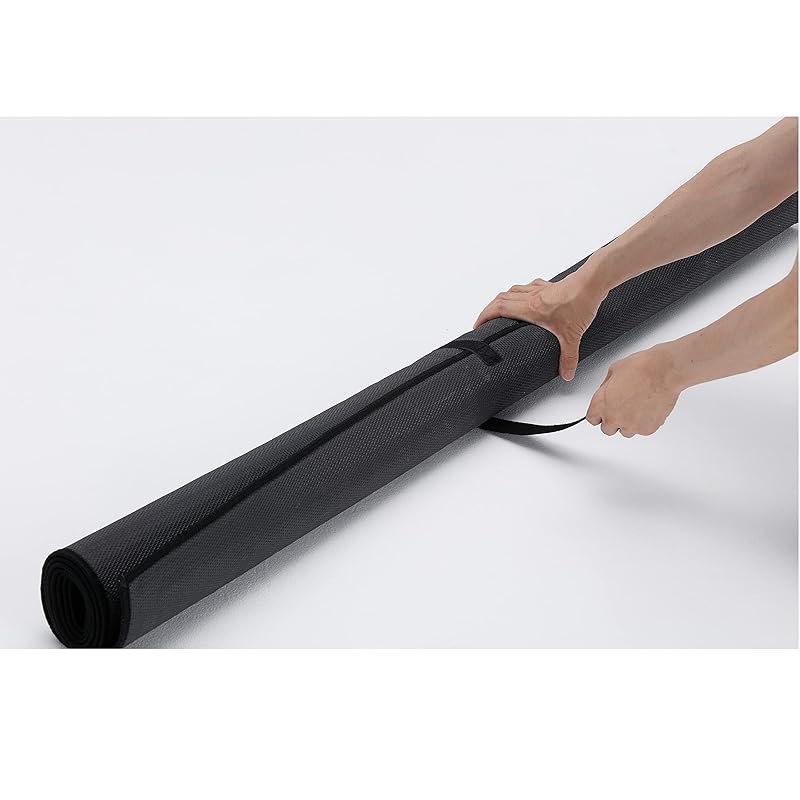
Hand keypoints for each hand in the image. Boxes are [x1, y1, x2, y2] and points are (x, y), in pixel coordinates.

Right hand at [473, 271, 605, 380]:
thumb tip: (566, 373)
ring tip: (502, 310)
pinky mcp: (550, 285)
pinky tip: (527, 298)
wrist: (593, 282)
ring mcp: (540, 289)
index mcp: (530, 308)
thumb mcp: (572, 336)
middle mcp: (531, 297)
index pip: (498, 308)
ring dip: (504, 299)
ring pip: (513, 290)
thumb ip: (568, 357)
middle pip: (501, 298)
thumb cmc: (580, 303)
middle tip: (485, 321)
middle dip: (489, 309)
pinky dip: (521, 292)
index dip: (484, 315)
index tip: (477, 325)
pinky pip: (529, 286)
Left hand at [586, 345, 682, 436]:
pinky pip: (642, 430)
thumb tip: (606, 393)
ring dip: (629, 422)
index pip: (592, 419)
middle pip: (607, 429)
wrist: (663, 371)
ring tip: (638, 406)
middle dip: (613, 420)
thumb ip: (605, 389)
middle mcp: (613, 417)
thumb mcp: (613, 372)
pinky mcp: (647, 429)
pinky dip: (645, 422)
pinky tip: (648, 408)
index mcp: (601, 404)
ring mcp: (631, 425)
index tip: (603, 413)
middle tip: (622, 409)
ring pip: (626, 431)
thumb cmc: (641, 368)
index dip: (598, 415)